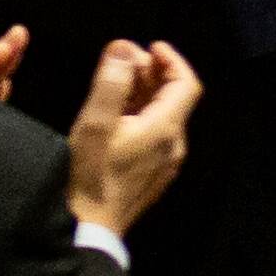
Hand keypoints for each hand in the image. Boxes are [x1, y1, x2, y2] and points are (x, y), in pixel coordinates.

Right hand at [62, 34, 198, 238]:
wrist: (89, 229)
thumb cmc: (91, 176)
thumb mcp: (95, 123)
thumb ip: (111, 82)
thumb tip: (124, 48)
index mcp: (165, 130)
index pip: (186, 84)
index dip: (171, 60)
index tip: (148, 46)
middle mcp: (173, 145)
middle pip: (174, 98)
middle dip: (151, 72)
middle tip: (121, 57)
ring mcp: (164, 162)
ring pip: (163, 115)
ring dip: (144, 91)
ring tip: (114, 79)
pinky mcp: (152, 173)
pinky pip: (154, 133)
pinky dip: (140, 112)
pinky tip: (115, 111)